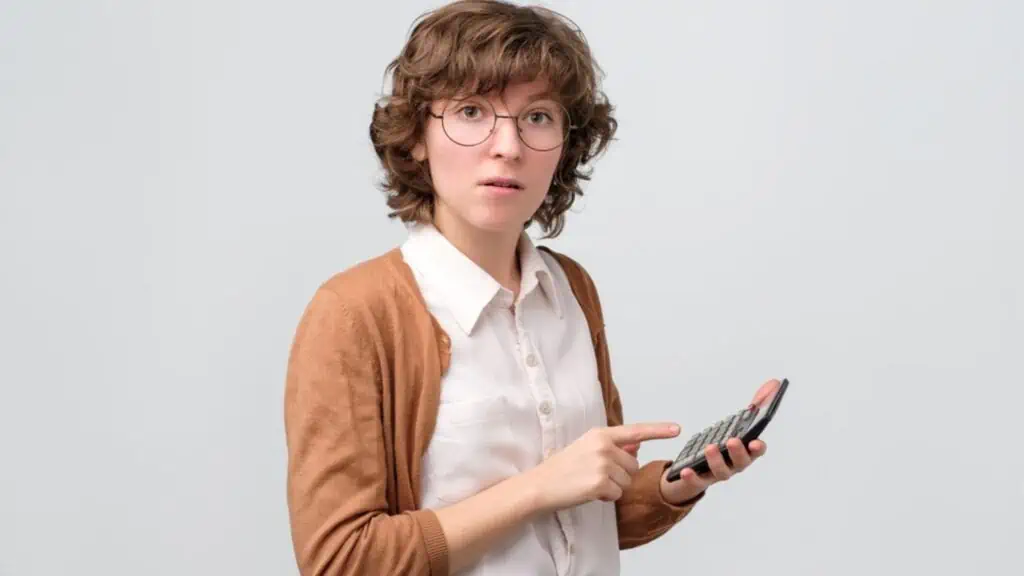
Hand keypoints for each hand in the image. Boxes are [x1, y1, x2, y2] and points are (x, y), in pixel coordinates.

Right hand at [527, 422, 680, 513]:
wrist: (541, 485)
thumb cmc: (563, 467)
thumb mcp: (587, 448)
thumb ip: (613, 446)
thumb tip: (636, 446)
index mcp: (601, 434)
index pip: (636, 431)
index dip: (659, 430)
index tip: (677, 429)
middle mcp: (603, 446)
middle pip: (634, 465)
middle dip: (620, 474)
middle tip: (595, 474)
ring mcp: (602, 464)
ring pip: (628, 482)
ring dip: (613, 487)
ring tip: (590, 482)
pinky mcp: (600, 483)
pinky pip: (618, 494)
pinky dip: (606, 497)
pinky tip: (589, 491)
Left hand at [659, 378, 780, 503]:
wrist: (698, 468)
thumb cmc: (724, 443)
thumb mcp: (738, 421)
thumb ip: (756, 404)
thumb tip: (774, 382)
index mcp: (744, 451)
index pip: (755, 451)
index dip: (758, 448)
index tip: (756, 442)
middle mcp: (734, 464)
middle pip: (741, 463)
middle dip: (738, 453)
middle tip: (732, 440)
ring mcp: (717, 473)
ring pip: (721, 472)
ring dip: (717, 461)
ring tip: (710, 447)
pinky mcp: (699, 479)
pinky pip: (697, 482)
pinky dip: (693, 477)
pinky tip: (686, 469)